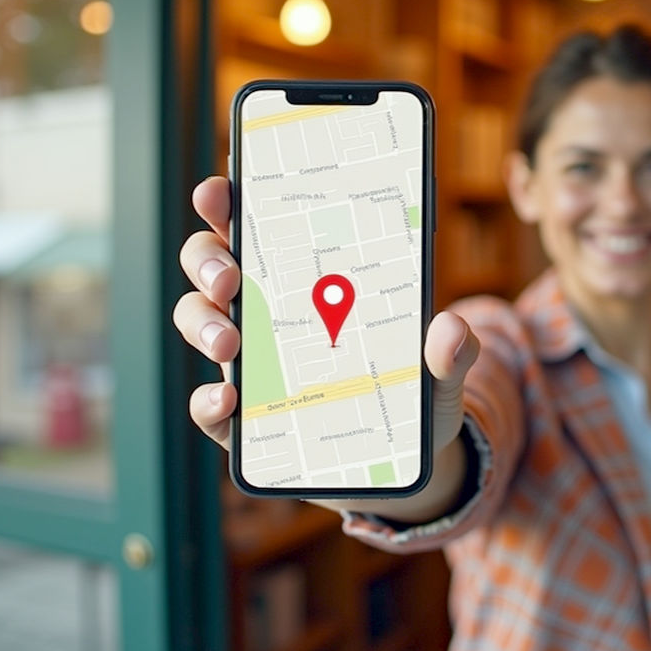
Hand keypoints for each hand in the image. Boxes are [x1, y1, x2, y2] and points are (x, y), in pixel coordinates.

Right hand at [173, 176, 478, 517]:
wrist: (402, 462)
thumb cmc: (413, 395)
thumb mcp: (441, 370)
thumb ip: (450, 351)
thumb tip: (451, 329)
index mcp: (310, 279)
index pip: (258, 226)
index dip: (229, 202)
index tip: (223, 188)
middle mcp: (268, 311)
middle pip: (212, 264)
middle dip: (208, 260)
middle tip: (231, 277)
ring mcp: (249, 364)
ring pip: (199, 323)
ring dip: (204, 324)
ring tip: (231, 343)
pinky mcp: (243, 422)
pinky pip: (209, 407)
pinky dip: (208, 403)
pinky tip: (227, 402)